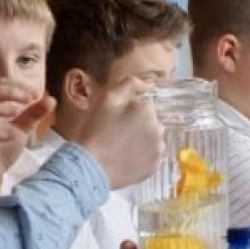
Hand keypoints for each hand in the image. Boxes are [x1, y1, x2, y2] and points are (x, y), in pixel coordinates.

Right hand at [68, 75, 163, 189]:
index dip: (130, 111)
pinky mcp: (156, 165)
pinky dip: (143, 155)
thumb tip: (149, 83)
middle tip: (117, 133)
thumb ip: (129, 84)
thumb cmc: (95, 130)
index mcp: (148, 110)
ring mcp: (159, 149)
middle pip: (151, 121)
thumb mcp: (107, 99)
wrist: (90, 166)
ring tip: (121, 146)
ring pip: (153, 138)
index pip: (145, 105)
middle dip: (138, 124)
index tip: (116, 119)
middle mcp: (159, 128)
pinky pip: (152, 156)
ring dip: (142, 139)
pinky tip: (127, 157)